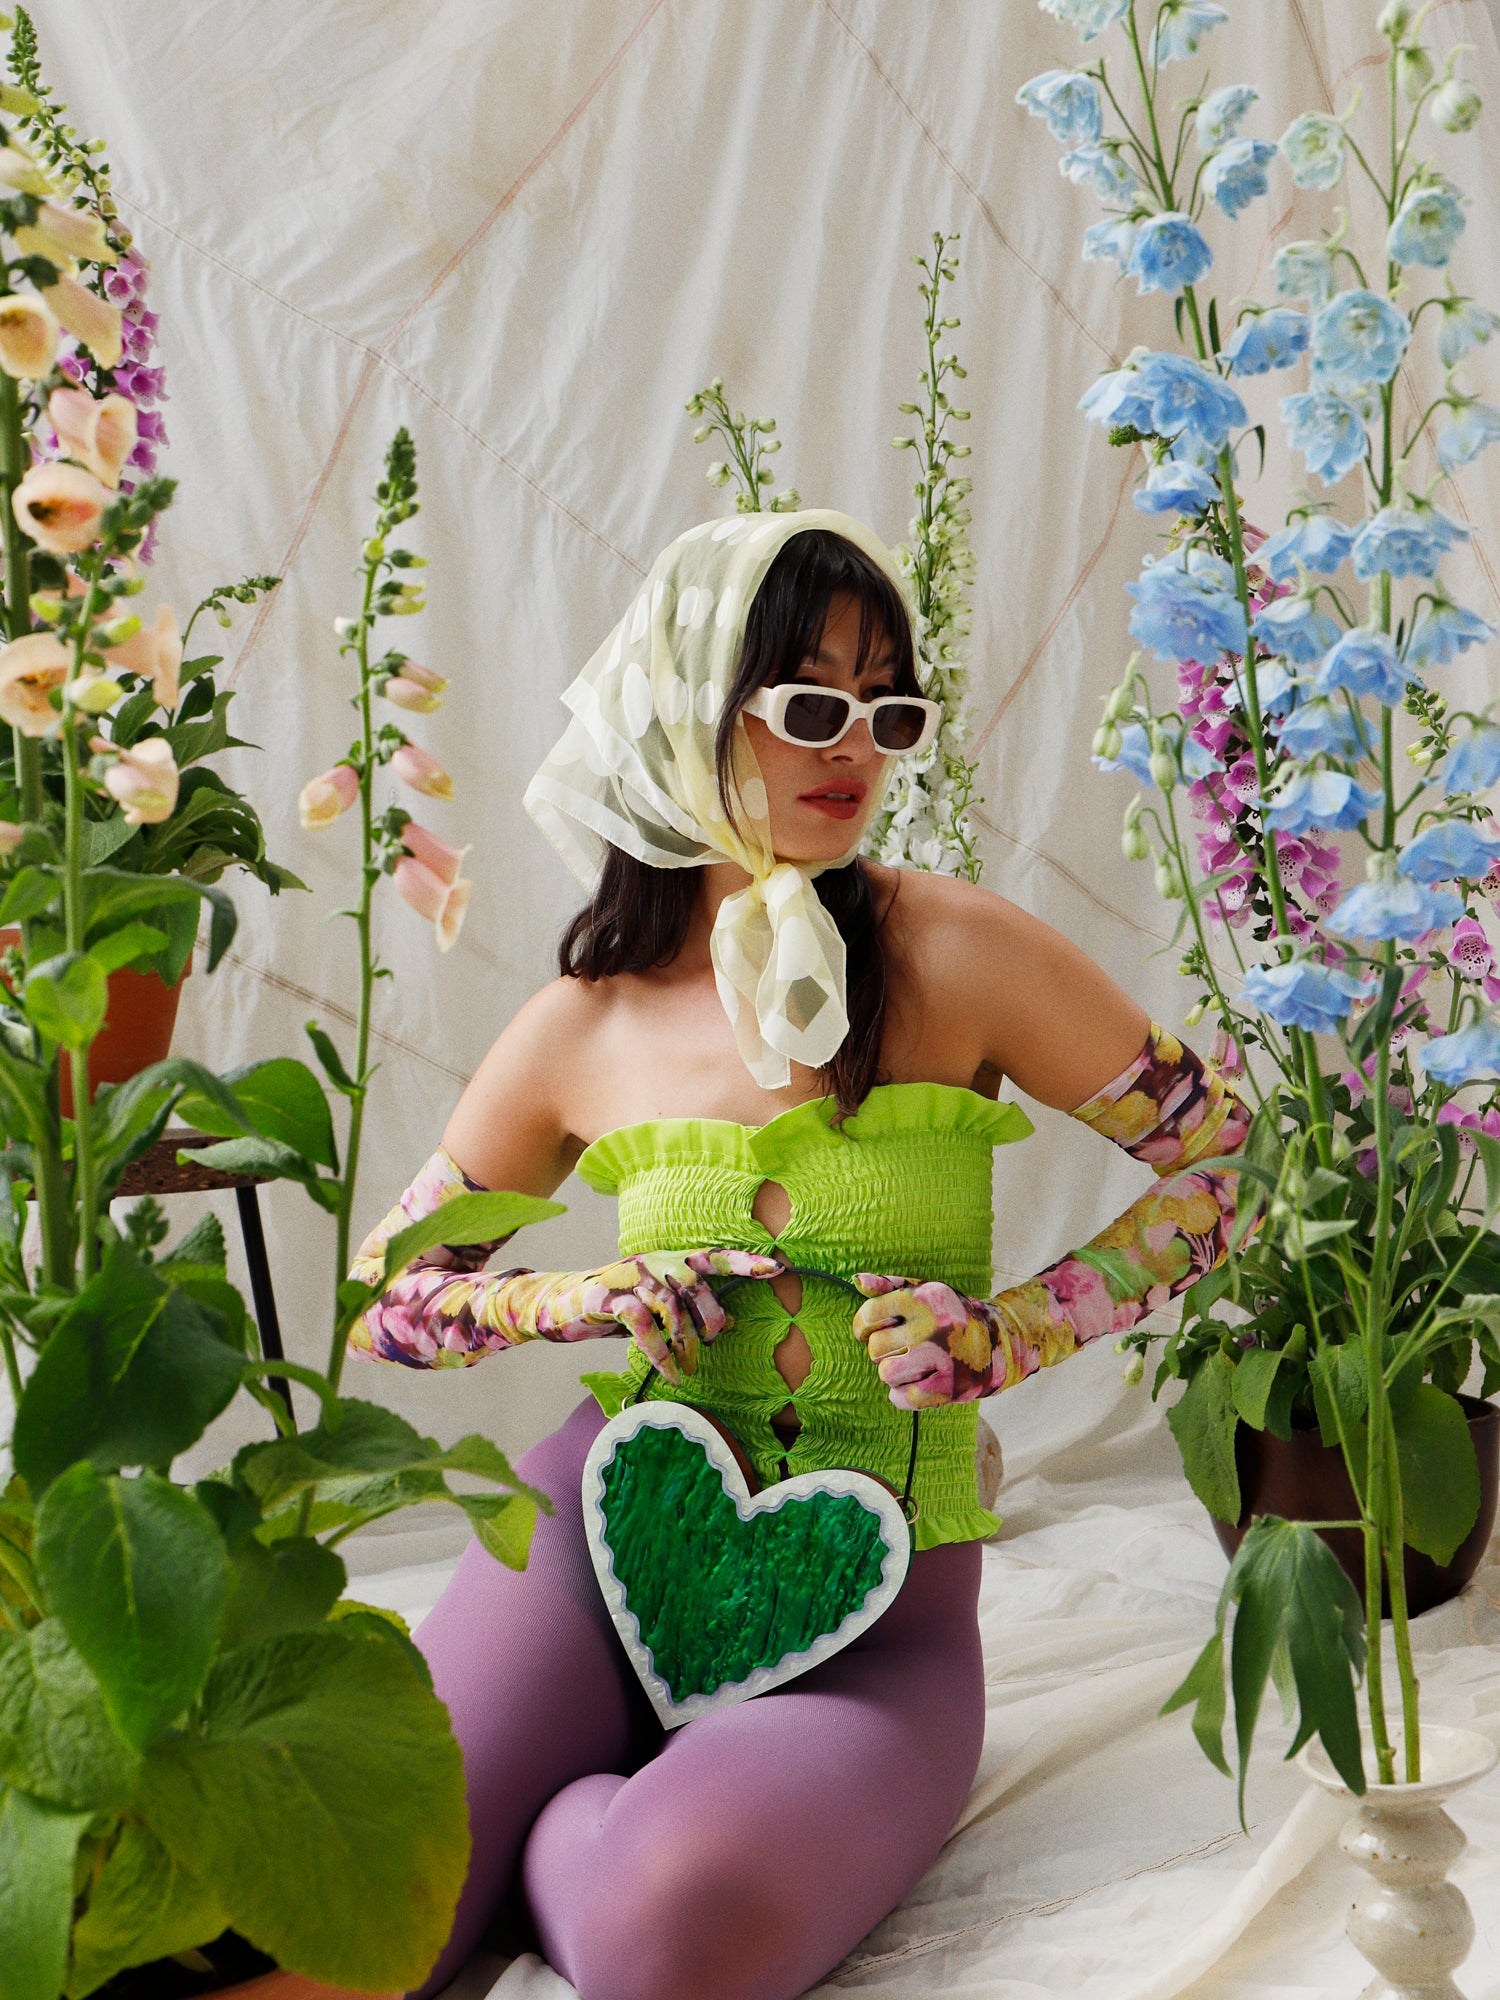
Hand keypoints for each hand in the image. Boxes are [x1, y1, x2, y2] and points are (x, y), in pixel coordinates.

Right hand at [544, 1248, 782, 1382]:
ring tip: (686, 1368)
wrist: (561, 1305)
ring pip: (669, 1306)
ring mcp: (628, 1278)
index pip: (712, 1257)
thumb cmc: (617, 1307)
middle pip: (694, 1283)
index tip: (778, 1268)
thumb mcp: (657, 1308)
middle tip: (710, 1344)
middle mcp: (652, 1262)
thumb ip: (689, 1312)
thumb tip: (732, 1324)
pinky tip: (669, 1372)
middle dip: (709, 1318)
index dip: (744, 1262)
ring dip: (684, 1343)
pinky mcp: (607, 1299)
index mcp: (669, 1260)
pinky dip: (660, 1353)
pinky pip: (642, 1326)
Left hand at [852, 1273, 1014, 1408]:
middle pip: (875, 1349)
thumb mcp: (923, 1291)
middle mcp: (932, 1326)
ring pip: (887, 1374)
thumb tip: (856, 1280)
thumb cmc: (949, 1315)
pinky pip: (903, 1398)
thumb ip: (887, 1285)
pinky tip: (917, 1382)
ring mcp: (942, 1357)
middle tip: (900, 1349)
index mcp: (922, 1299)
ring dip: (893, 1374)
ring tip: (910, 1366)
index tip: (871, 1331)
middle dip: (881, 1352)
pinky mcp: (948, 1387)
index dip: (862, 1327)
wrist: (997, 1342)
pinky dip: (904, 1395)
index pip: (868, 1315)